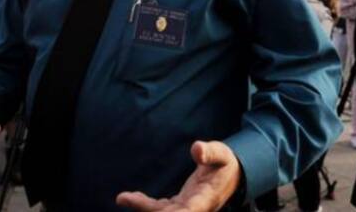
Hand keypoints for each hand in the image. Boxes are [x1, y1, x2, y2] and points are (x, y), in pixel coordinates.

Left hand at [117, 141, 241, 211]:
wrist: (233, 176)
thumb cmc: (225, 163)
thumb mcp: (222, 154)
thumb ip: (210, 152)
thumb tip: (196, 148)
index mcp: (206, 198)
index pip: (189, 209)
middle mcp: (194, 207)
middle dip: (152, 211)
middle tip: (128, 199)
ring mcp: (186, 207)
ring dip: (143, 207)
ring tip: (122, 197)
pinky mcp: (180, 204)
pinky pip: (160, 207)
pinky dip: (144, 204)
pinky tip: (127, 198)